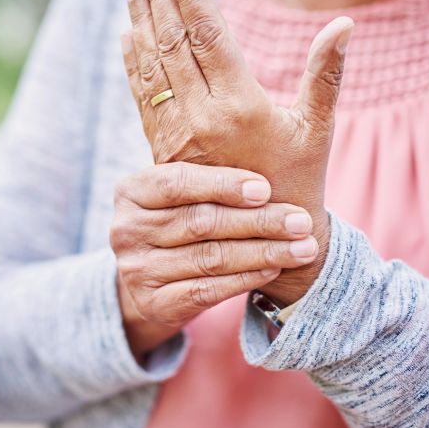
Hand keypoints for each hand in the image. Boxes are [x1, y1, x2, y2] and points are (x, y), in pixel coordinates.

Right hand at [111, 162, 318, 361]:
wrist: (156, 281)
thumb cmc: (185, 220)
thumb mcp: (187, 191)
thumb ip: (214, 166)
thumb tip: (275, 124)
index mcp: (130, 191)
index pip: (176, 183)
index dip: (223, 185)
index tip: (266, 188)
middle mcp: (125, 230)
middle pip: (200, 222)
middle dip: (258, 222)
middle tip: (301, 221)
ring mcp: (136, 270)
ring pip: (210, 258)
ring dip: (263, 252)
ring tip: (303, 247)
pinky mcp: (153, 303)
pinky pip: (207, 290)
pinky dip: (246, 278)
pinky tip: (275, 268)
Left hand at [120, 0, 353, 305]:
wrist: (266, 241)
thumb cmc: (301, 180)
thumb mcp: (317, 127)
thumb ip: (326, 74)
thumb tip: (344, 24)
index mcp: (241, 105)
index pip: (208, 33)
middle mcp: (202, 117)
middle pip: (173, 42)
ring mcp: (177, 135)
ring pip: (153, 66)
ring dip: (140, 21)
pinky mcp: (164, 151)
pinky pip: (144, 98)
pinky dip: (134, 64)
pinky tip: (128, 36)